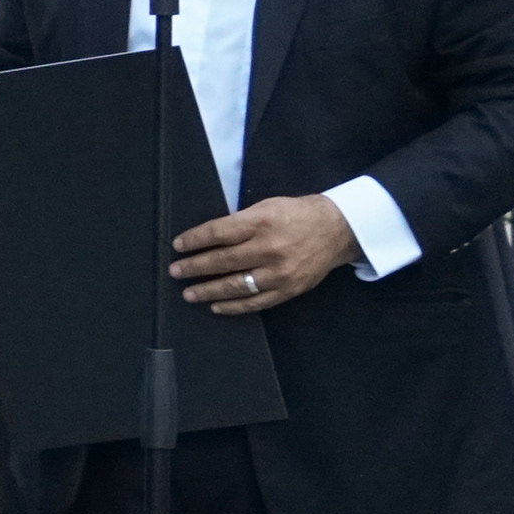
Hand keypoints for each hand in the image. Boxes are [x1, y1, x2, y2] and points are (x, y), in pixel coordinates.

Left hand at [172, 195, 357, 314]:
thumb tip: (209, 238)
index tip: (177, 245)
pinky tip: (216, 306)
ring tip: (189, 294)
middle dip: (194, 267)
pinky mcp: (288, 290)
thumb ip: (240, 222)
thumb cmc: (297, 214)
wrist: (338, 229)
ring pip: (236, 285)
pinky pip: (255, 302)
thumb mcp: (267, 206)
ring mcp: (279, 273)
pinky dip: (233, 306)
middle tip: (175, 272)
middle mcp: (269, 249)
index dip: (194, 240)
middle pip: (222, 260)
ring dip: (208, 291)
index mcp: (261, 223)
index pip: (218, 233)